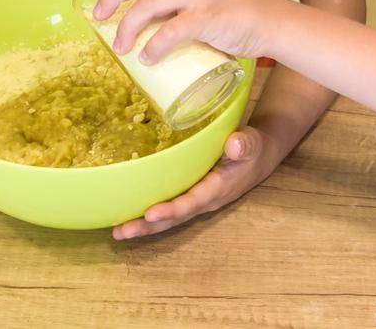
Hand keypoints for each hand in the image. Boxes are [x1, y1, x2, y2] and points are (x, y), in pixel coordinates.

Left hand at [93, 0, 283, 61]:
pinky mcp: (208, 16)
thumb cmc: (235, 9)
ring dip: (127, 29)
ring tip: (122, 47)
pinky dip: (154, 47)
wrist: (272, 21)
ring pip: (148, 6)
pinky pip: (170, 32)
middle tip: (98, 16)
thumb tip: (142, 17)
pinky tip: (148, 58)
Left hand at [112, 126, 276, 240]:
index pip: (191, 202)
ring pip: (168, 218)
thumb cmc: (251, 148)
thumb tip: (236, 144)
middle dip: (148, 226)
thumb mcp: (251, 143)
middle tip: (122, 232)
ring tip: (117, 232)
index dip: (171, 209)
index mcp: (217, 188)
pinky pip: (168, 209)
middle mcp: (204, 200)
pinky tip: (127, 215)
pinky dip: (148, 216)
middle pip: (174, 218)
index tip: (149, 214)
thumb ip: (245, 144)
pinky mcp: (189, 195)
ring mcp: (196, 200)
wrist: (257, 157)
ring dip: (144, 226)